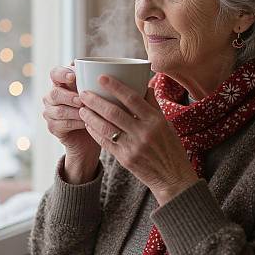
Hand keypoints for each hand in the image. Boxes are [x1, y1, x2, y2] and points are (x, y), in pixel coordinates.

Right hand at [42, 62, 100, 161]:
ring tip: (89, 113)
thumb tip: (107, 69)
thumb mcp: (97, 94)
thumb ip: (96, 82)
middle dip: (70, 97)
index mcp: (62, 83)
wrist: (93, 135)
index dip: (62, 74)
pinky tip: (87, 123)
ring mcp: (50, 112)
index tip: (73, 77)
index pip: (55, 73)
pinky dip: (77, 123)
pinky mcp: (53, 127)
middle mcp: (52, 96)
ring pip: (60, 111)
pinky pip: (63, 124)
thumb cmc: (96, 110)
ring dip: (76, 112)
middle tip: (83, 101)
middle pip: (55, 93)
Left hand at [78, 74, 198, 204]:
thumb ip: (153, 105)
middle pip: (114, 112)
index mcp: (155, 120)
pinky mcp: (125, 159)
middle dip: (95, 101)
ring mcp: (133, 147)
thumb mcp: (167, 124)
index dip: (115, 86)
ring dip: (91, 116)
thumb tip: (144, 84)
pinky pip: (105, 142)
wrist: (172, 177)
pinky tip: (88, 124)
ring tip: (82, 108)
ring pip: (106, 127)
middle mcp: (144, 132)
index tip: (101, 77)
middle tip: (83, 93)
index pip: (132, 98)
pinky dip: (94, 132)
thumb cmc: (170, 147)